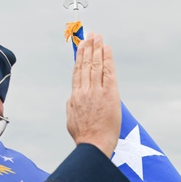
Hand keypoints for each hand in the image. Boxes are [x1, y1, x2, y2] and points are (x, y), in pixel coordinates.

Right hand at [66, 33, 121, 157]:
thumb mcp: (71, 119)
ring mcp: (96, 92)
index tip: (82, 47)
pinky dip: (107, 59)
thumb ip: (72, 105)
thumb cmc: (84, 136)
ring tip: (98, 37)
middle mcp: (84, 91)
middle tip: (90, 35)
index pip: (77, 72)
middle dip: (88, 48)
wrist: (93, 145)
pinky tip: (107, 49)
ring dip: (97, 49)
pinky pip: (108, 72)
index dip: (80, 57)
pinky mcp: (109, 95)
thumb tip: (72, 98)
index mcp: (75, 97)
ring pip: (96, 65)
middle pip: (86, 64)